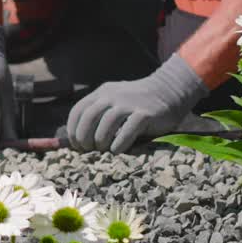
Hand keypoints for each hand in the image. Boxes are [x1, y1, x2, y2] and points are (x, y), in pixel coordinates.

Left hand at [66, 54, 207, 153]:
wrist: (168, 91)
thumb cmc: (137, 103)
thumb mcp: (115, 101)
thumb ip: (100, 114)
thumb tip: (79, 140)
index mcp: (102, 93)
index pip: (79, 110)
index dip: (73, 129)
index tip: (75, 145)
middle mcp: (112, 96)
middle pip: (89, 117)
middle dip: (84, 137)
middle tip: (87, 150)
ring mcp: (129, 103)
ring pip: (106, 124)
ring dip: (101, 142)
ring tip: (103, 150)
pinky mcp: (144, 113)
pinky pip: (126, 131)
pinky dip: (119, 144)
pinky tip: (117, 150)